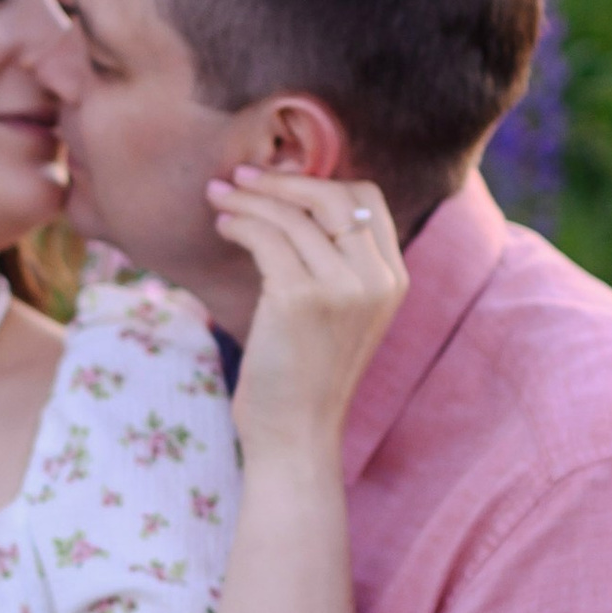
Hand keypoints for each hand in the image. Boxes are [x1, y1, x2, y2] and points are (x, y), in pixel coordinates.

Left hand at [207, 165, 406, 454]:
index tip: (278, 182)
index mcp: (392, 278)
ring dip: (248, 200)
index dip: (319, 181)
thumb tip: (293, 200)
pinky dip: (239, 224)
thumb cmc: (306, 374)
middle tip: (239, 178)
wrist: (296, 434)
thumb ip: (337, 263)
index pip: (366, 198)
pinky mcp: (300, 299)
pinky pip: (265, 238)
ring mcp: (341, 288)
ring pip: (291, 215)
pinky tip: (223, 227)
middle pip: (333, 195)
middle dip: (281, 181)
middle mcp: (376, 279)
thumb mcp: (341, 314)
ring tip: (219, 199)